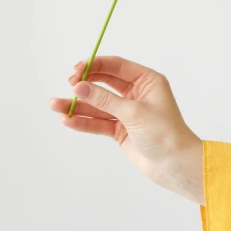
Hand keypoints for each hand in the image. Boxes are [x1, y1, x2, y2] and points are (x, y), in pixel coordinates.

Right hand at [48, 55, 203, 204]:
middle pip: (104, 83)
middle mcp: (136, 93)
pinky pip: (98, 122)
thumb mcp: (134, 112)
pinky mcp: (121, 130)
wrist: (175, 165)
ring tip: (55, 105)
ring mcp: (127, 112)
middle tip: (68, 84)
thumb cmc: (165, 133)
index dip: (95, 65)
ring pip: (98, 105)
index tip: (76, 69)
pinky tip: (67, 120)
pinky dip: (83, 121)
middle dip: (84, 84)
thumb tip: (80, 87)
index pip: (116, 66)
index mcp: (147, 81)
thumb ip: (105, 99)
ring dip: (77, 105)